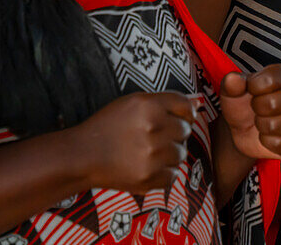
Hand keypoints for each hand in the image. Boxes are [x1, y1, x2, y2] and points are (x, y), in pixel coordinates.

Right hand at [76, 92, 194, 193]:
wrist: (82, 156)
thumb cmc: (108, 126)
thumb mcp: (133, 103)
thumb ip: (166, 102)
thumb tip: (198, 104)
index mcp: (149, 106)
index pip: (186, 106)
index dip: (184, 112)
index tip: (178, 118)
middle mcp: (152, 128)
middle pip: (185, 130)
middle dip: (174, 133)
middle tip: (155, 136)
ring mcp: (151, 155)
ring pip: (181, 154)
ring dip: (170, 154)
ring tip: (149, 152)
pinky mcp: (148, 178)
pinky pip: (173, 175)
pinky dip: (163, 173)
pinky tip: (147, 166)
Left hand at [220, 64, 280, 160]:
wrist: (244, 130)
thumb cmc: (243, 104)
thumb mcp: (232, 90)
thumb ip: (231, 83)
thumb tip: (233, 79)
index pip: (273, 78)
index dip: (255, 85)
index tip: (251, 88)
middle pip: (274, 103)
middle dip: (256, 107)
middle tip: (256, 107)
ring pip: (276, 126)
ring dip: (261, 125)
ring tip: (261, 120)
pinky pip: (279, 144)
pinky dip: (266, 141)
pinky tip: (266, 134)